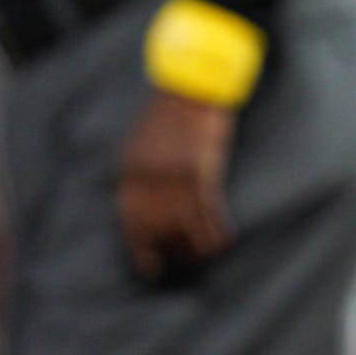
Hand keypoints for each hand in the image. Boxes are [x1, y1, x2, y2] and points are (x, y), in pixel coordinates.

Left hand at [118, 91, 236, 279]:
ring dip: (198, 249)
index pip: (132, 224)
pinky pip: (209, 216)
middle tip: (186, 262)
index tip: (152, 268)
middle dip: (173, 252)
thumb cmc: (170, 113)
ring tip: (206, 256)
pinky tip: (224, 241)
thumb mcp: (141, 143)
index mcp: (131, 172)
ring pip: (185, 230)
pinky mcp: (201, 173)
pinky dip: (217, 233)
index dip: (143, 251)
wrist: (192, 86)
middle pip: (158, 232)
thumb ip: (141, 175)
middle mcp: (148, 180)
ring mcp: (174, 178)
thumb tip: (146, 206)